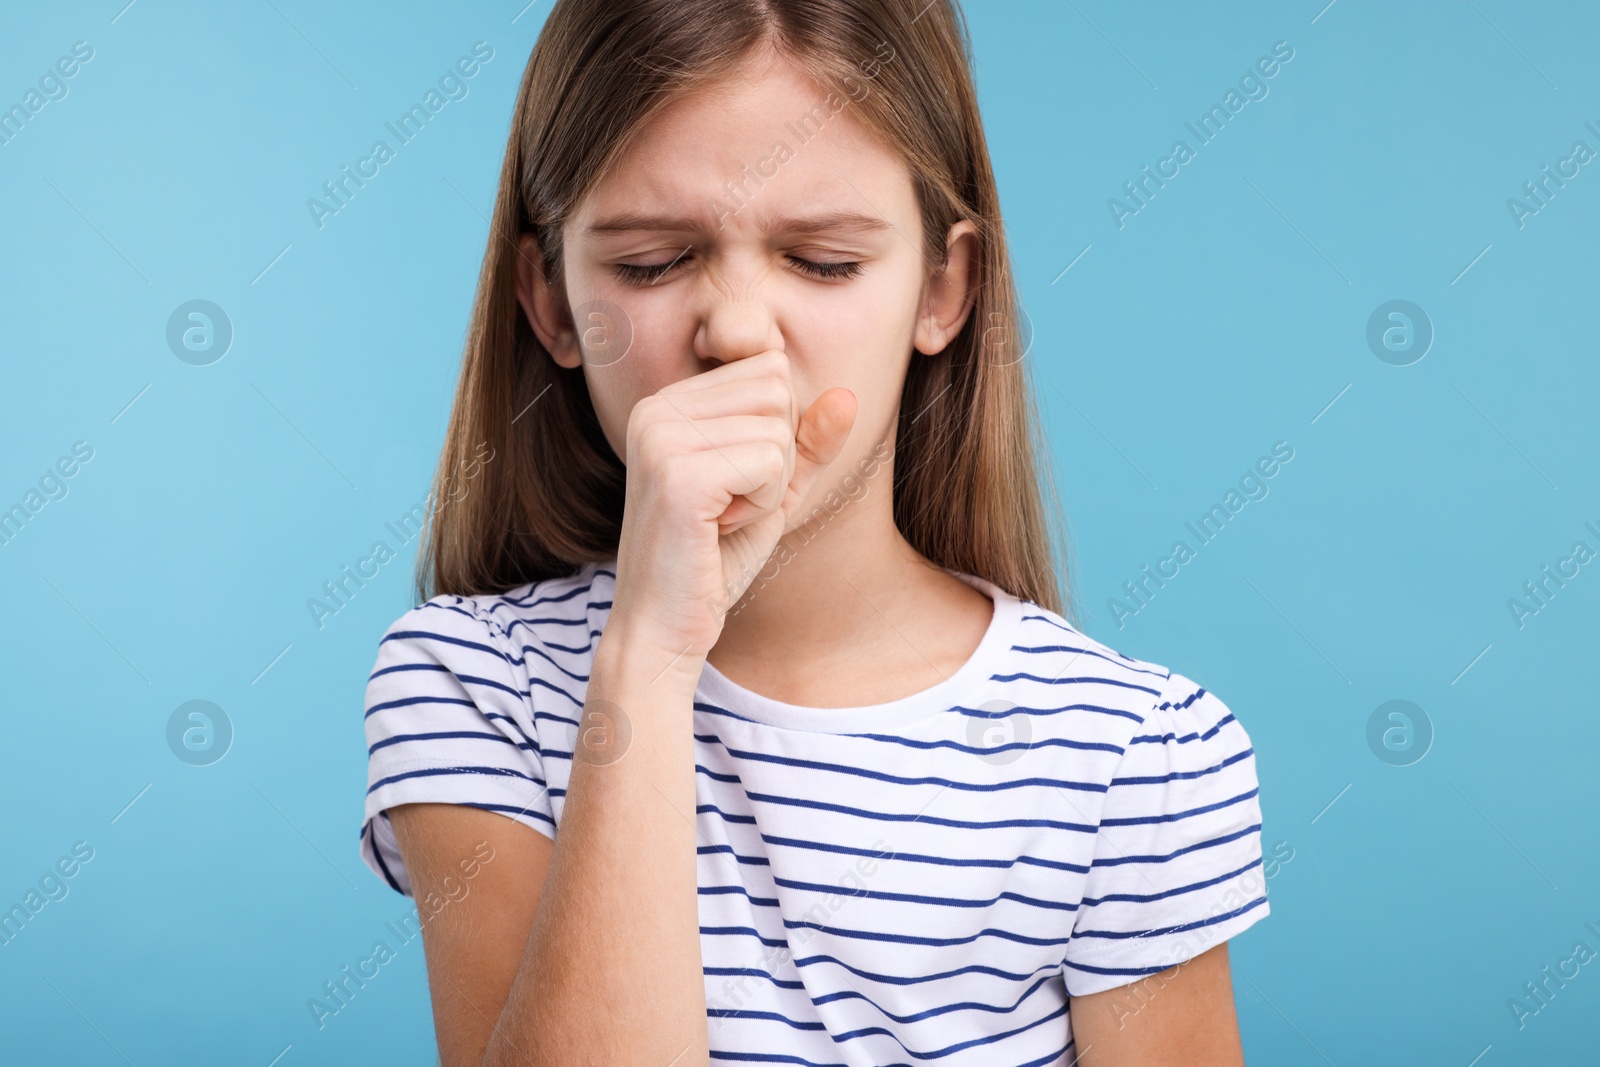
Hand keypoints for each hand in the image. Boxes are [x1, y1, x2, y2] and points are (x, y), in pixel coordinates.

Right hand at [608, 349, 856, 666]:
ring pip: (777, 429)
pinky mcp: (678, 474)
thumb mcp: (772, 491)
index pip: (770, 370)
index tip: (730, 485)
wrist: (663, 628)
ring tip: (722, 519)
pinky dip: (762, 505)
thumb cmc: (713, 560)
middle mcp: (655, 408)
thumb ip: (806, 442)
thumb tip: (849, 395)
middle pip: (777, 391)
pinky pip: (769, 462)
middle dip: (776, 458)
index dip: (774, 436)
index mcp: (667, 402)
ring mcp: (661, 437)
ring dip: (769, 486)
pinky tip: (720, 530)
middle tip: (729, 506)